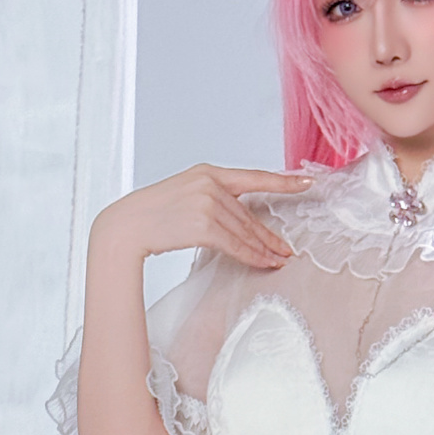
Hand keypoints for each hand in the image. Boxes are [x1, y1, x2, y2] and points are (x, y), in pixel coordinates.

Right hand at [91, 164, 310, 272]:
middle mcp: (210, 183)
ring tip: (280, 260)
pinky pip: (236, 244)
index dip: (283, 181)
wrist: (126, 226)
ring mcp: (208, 203)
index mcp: (207, 171)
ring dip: (265, 249)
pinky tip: (265, 263)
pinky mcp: (204, 224)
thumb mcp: (184, 194)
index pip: (253, 177)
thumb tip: (237, 220)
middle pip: (250, 214)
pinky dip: (252, 256)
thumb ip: (211, 199)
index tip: (307, 182)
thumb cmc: (152, 215)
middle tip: (287, 249)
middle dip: (270, 235)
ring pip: (246, 231)